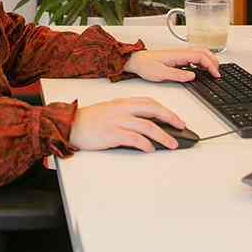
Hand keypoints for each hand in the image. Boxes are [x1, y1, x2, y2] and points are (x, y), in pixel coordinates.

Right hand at [70, 97, 189, 151]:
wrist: (70, 125)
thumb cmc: (88, 120)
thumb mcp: (109, 110)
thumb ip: (126, 114)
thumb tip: (145, 124)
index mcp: (122, 102)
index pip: (149, 102)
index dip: (165, 109)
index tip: (175, 118)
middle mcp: (122, 109)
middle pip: (153, 110)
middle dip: (170, 118)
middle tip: (181, 127)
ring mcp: (118, 121)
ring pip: (148, 126)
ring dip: (163, 136)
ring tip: (171, 144)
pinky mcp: (112, 134)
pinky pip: (134, 139)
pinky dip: (145, 144)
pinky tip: (150, 149)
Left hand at [122, 48, 220, 82]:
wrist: (136, 61)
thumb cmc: (146, 65)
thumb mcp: (160, 73)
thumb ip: (177, 75)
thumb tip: (193, 76)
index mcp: (178, 54)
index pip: (200, 57)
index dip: (210, 65)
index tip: (215, 75)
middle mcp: (180, 52)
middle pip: (203, 52)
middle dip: (213, 61)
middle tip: (218, 73)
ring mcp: (179, 54)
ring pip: (199, 52)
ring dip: (209, 60)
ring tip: (213, 71)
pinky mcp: (177, 57)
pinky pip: (194, 56)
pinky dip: (202, 61)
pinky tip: (201, 69)